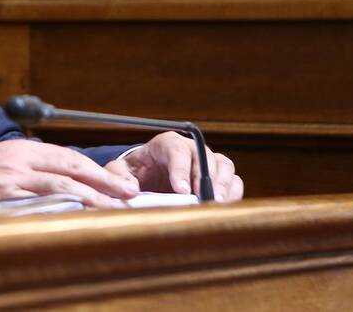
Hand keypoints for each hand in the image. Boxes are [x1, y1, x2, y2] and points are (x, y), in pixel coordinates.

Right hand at [0, 140, 139, 208]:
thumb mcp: (4, 162)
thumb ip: (31, 168)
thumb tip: (62, 181)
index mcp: (24, 150)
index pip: (69, 157)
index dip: (97, 170)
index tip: (120, 183)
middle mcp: (22, 159)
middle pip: (71, 166)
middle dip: (104, 179)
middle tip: (130, 193)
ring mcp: (12, 176)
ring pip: (61, 183)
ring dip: (91, 195)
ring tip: (114, 207)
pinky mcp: (3, 194)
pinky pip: (37, 200)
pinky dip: (61, 206)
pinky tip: (78, 215)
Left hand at [110, 132, 242, 201]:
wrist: (147, 175)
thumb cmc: (134, 171)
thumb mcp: (118, 171)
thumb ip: (118, 178)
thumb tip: (131, 191)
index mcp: (166, 144)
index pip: (177, 151)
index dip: (181, 170)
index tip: (181, 191)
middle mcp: (191, 149)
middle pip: (206, 157)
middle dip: (206, 179)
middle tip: (203, 200)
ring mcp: (207, 162)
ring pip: (224, 166)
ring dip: (223, 186)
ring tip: (216, 205)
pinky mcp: (219, 178)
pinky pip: (234, 181)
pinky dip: (233, 194)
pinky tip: (224, 208)